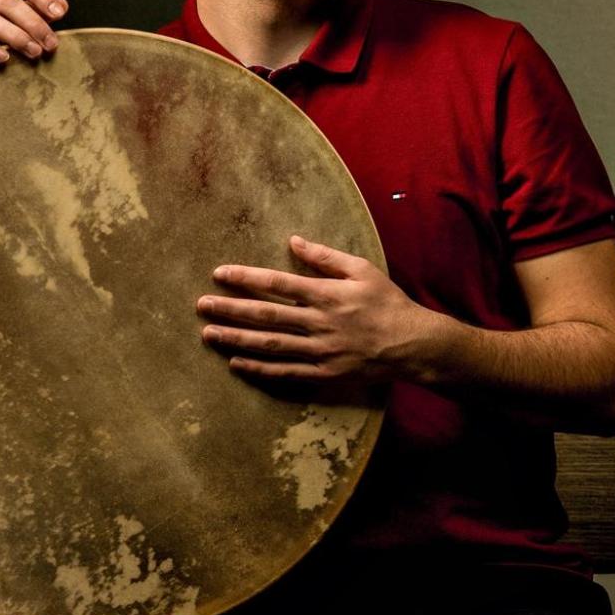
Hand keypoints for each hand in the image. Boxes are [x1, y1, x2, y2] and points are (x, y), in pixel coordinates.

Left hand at [196, 235, 437, 383]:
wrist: (413, 345)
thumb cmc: (388, 303)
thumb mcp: (363, 270)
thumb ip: (326, 256)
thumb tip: (294, 241)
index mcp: (326, 294)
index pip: (277, 284)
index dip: (245, 278)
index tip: (219, 274)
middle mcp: (319, 323)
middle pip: (266, 315)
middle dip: (230, 309)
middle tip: (201, 305)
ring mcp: (321, 351)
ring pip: (271, 345)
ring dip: (237, 339)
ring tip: (208, 334)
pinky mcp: (325, 374)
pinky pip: (287, 373)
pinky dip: (260, 368)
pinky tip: (237, 363)